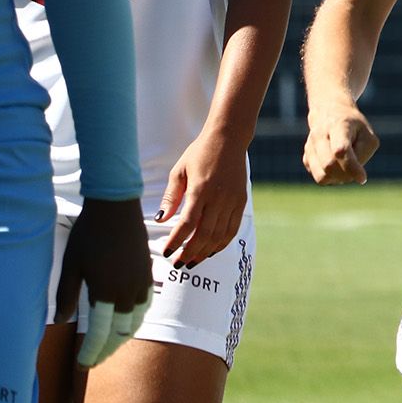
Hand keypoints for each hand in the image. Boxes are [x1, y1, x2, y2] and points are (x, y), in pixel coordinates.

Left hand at [59, 197, 152, 367]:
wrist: (116, 208)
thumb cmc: (89, 235)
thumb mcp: (71, 265)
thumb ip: (67, 295)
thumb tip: (62, 321)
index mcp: (107, 291)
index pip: (100, 332)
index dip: (91, 352)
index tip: (83, 364)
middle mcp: (128, 291)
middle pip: (121, 331)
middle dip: (107, 349)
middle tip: (94, 359)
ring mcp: (141, 281)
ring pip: (137, 320)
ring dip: (124, 336)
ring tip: (110, 344)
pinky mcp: (147, 272)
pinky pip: (145, 304)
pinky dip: (136, 318)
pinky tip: (127, 319)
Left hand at [158, 131, 247, 267]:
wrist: (229, 139)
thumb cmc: (199, 153)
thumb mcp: (178, 171)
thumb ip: (170, 197)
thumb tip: (160, 220)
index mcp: (200, 189)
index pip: (187, 223)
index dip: (176, 241)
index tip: (166, 252)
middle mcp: (219, 197)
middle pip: (205, 234)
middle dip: (190, 252)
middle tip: (178, 263)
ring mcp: (232, 199)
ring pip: (220, 234)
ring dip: (206, 251)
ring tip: (193, 261)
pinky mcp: (241, 200)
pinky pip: (233, 228)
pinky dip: (222, 242)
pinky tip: (211, 250)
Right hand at [303, 101, 378, 184]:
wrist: (330, 112)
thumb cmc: (355, 127)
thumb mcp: (368, 135)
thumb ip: (364, 153)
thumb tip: (354, 175)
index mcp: (338, 125)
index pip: (341, 150)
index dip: (351, 167)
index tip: (363, 179)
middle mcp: (320, 135)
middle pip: (329, 164)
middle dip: (346, 175)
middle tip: (358, 173)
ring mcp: (310, 146)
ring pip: (322, 176)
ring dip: (339, 179)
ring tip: (348, 170)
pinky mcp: (306, 157)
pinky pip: (320, 177)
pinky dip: (332, 178)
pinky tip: (339, 167)